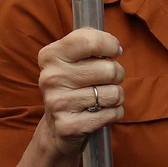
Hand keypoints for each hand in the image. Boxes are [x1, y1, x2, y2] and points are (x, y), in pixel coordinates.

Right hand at [36, 28, 124, 156]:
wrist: (56, 126)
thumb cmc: (73, 84)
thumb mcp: (73, 58)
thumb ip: (91, 42)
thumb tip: (114, 47)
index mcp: (50, 56)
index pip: (89, 41)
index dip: (110, 44)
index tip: (114, 51)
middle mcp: (51, 78)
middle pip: (109, 70)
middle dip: (117, 75)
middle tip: (105, 80)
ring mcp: (58, 103)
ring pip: (114, 93)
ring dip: (116, 96)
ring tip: (101, 98)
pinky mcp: (69, 125)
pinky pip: (113, 113)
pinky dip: (114, 113)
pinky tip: (100, 112)